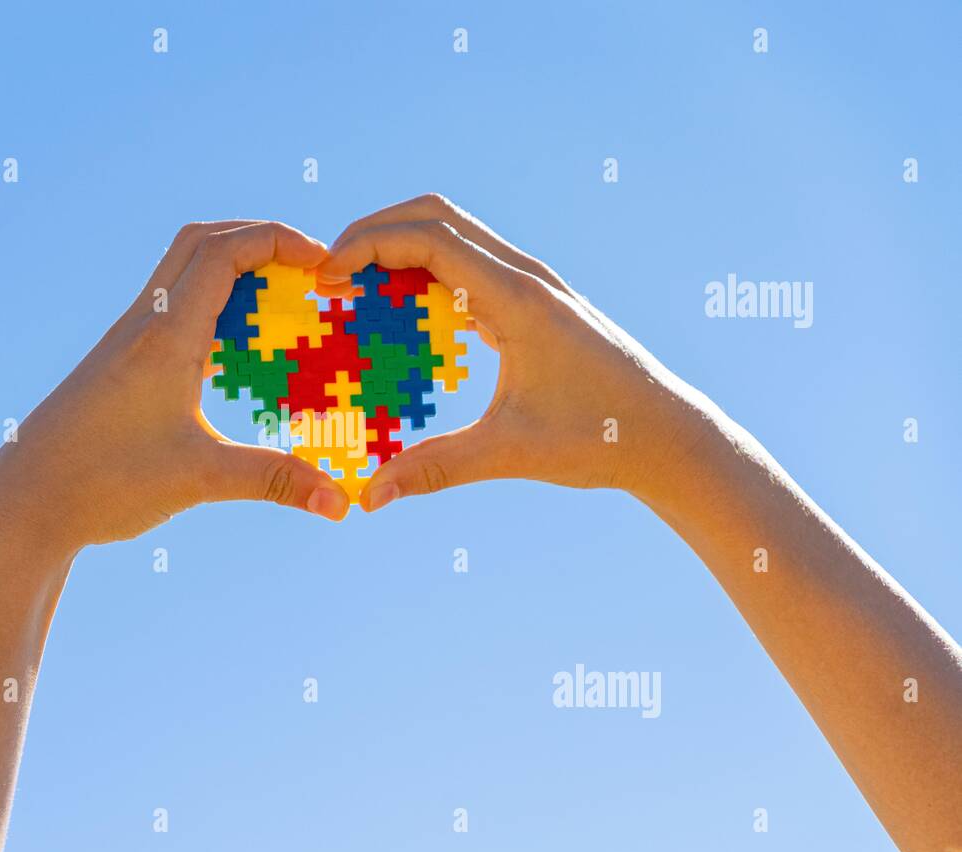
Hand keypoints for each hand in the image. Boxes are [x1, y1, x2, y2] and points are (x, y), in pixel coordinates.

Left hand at [0, 220, 350, 551]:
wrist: (24, 502)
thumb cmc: (103, 484)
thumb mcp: (199, 480)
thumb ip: (274, 482)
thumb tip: (343, 505)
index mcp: (165, 335)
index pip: (225, 251)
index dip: (280, 241)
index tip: (326, 264)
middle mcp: (144, 324)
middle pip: (201, 241)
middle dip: (260, 239)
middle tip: (307, 268)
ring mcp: (127, 341)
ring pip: (181, 271)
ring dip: (232, 267)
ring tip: (279, 302)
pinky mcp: (119, 363)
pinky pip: (171, 306)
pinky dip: (210, 303)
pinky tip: (232, 349)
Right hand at [318, 194, 713, 510]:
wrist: (667, 434)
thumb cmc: (600, 438)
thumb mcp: (510, 452)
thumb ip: (435, 468)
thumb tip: (369, 495)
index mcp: (517, 297)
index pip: (429, 238)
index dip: (367, 246)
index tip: (325, 278)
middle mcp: (524, 276)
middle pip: (434, 216)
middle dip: (373, 233)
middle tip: (329, 275)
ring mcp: (531, 283)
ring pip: (452, 234)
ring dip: (398, 248)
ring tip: (356, 291)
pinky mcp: (533, 301)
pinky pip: (467, 265)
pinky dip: (424, 272)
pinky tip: (402, 316)